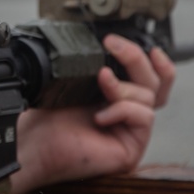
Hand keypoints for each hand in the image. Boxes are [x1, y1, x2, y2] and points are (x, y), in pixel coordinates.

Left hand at [10, 34, 174, 193]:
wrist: (35, 145)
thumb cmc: (48, 117)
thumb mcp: (76, 81)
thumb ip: (98, 66)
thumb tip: (115, 45)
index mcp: (115, 99)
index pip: (150, 81)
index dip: (158, 65)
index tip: (152, 49)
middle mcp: (126, 115)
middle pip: (153, 83)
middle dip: (135, 58)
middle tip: (112, 44)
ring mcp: (130, 133)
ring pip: (148, 97)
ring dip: (122, 86)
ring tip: (100, 81)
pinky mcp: (131, 150)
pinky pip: (144, 117)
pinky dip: (122, 110)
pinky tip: (99, 116)